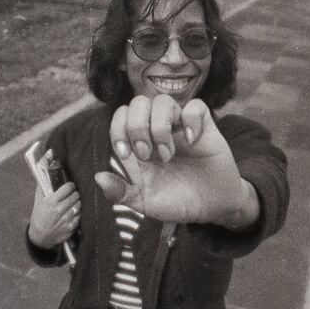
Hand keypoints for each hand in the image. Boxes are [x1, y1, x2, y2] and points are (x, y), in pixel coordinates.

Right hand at [28, 182, 80, 248]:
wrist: (40, 237)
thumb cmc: (39, 217)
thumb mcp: (38, 201)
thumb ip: (42, 187)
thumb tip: (45, 175)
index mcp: (51, 202)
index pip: (68, 188)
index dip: (70, 185)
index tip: (70, 186)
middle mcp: (59, 210)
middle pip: (75, 195)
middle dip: (74, 194)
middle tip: (72, 195)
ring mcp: (66, 219)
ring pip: (79, 204)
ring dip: (77, 202)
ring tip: (73, 203)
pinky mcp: (71, 227)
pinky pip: (79, 215)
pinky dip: (77, 213)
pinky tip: (73, 212)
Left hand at [95, 95, 258, 227]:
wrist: (211, 207)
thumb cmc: (176, 201)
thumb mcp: (145, 202)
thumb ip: (120, 192)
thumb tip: (98, 177)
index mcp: (139, 144)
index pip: (120, 117)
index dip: (117, 129)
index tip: (125, 153)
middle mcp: (157, 130)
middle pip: (138, 103)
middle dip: (136, 127)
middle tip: (146, 154)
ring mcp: (180, 127)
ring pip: (163, 101)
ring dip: (160, 126)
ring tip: (167, 153)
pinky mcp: (203, 127)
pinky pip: (196, 106)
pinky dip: (191, 119)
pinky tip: (192, 140)